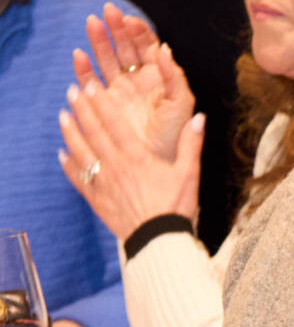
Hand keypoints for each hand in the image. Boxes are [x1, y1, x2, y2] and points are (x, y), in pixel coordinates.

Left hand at [59, 76, 204, 240]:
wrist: (158, 240)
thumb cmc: (175, 206)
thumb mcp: (189, 174)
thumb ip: (191, 144)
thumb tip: (198, 118)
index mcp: (137, 157)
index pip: (115, 123)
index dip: (102, 103)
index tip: (91, 86)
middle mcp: (115, 166)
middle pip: (94, 132)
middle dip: (82, 110)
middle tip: (71, 91)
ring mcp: (103, 183)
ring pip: (81, 152)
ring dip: (70, 132)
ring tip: (62, 115)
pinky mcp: (97, 199)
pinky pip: (78, 179)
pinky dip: (68, 165)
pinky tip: (62, 154)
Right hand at [76, 5, 194, 160]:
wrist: (154, 160)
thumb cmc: (173, 134)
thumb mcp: (181, 103)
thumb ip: (174, 76)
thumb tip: (165, 49)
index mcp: (158, 74)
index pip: (146, 45)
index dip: (138, 31)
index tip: (129, 22)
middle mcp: (137, 77)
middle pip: (124, 46)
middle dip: (116, 28)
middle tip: (107, 12)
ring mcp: (118, 88)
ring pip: (106, 58)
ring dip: (98, 40)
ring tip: (91, 23)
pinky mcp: (102, 101)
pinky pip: (90, 80)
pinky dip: (84, 68)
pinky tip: (79, 55)